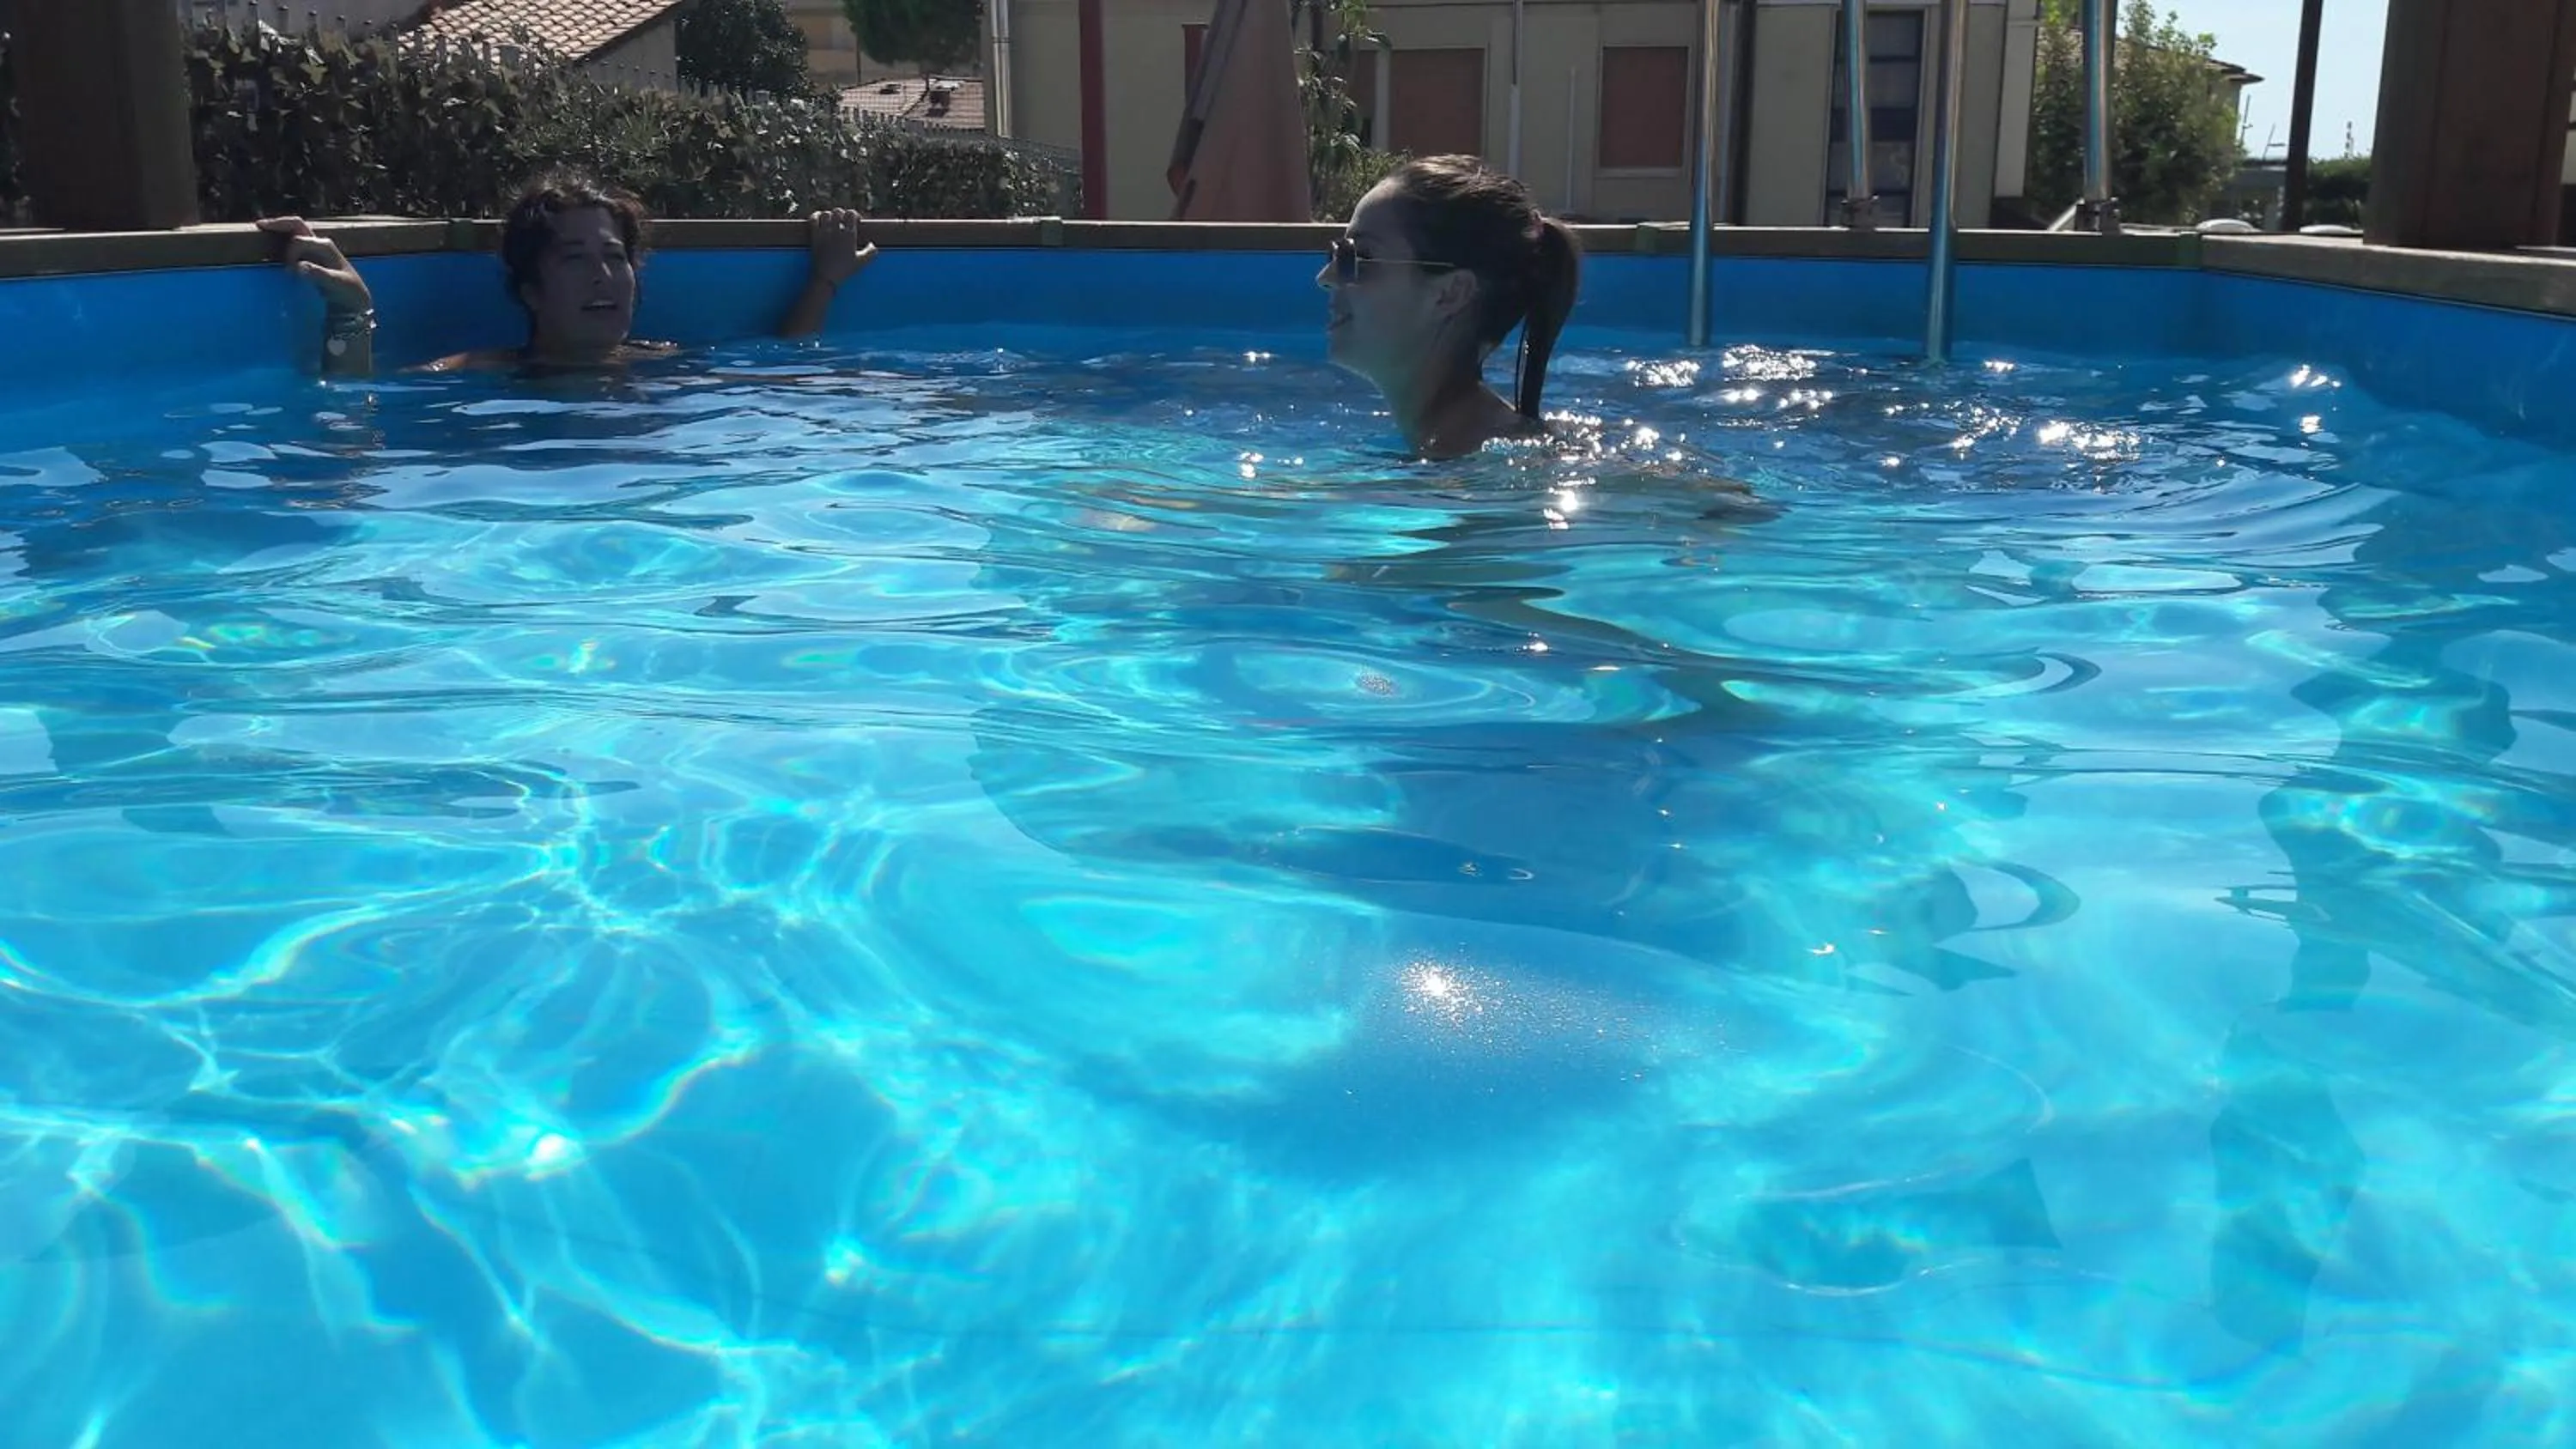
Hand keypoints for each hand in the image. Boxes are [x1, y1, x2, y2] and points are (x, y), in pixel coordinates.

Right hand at [258, 216, 372, 313]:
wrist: (354, 298)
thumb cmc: (347, 291)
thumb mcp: (335, 284)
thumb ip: (319, 274)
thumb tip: (299, 266)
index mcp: (325, 246)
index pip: (298, 241)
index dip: (289, 253)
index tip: (289, 270)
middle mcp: (319, 242)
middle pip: (296, 224)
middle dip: (278, 223)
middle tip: (259, 224)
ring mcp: (315, 247)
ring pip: (294, 231)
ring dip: (279, 229)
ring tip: (262, 229)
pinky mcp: (310, 255)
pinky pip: (293, 241)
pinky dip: (281, 239)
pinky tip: (270, 241)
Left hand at [808, 208, 875, 287]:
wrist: (826, 276)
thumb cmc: (845, 270)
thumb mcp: (862, 262)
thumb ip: (871, 252)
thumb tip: (872, 245)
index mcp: (849, 235)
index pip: (851, 214)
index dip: (854, 214)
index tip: (855, 220)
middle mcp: (836, 231)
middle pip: (838, 211)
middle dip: (841, 214)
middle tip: (843, 220)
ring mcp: (824, 232)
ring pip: (825, 214)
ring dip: (829, 215)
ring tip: (832, 221)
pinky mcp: (814, 236)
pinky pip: (813, 219)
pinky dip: (816, 216)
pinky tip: (819, 220)